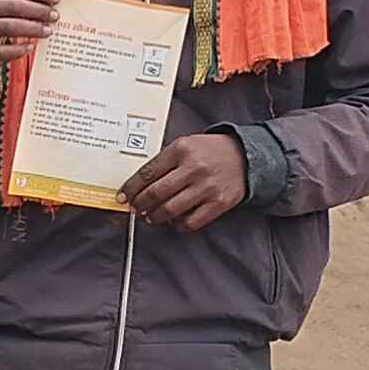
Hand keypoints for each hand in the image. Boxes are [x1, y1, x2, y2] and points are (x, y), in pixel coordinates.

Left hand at [121, 131, 252, 229]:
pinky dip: (177, 225)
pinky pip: (190, 222)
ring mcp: (207, 187)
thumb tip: (140, 183)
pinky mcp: (218, 203)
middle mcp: (193, 168)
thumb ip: (165, 160)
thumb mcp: (186, 145)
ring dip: (154, 217)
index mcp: (181, 150)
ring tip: (150, 216)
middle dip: (139, 204)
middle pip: (156, 193)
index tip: (123, 196)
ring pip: (170, 210)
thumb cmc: (210, 151)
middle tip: (135, 208)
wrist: (245, 156)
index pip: (147, 172)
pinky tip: (173, 221)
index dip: (131, 187)